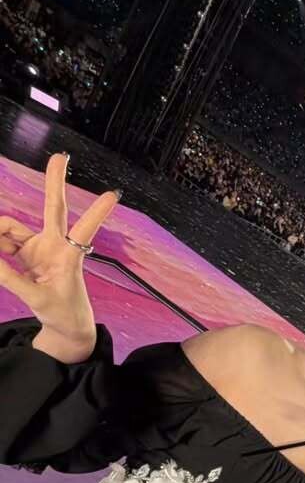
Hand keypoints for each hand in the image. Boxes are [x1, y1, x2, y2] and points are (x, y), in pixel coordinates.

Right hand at [0, 153, 118, 362]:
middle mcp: (54, 245)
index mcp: (68, 255)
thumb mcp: (37, 299)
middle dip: (55, 182)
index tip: (114, 195)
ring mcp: (38, 248)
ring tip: (1, 253)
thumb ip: (10, 278)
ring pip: (9, 229)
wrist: (64, 326)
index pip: (83, 229)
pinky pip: (2, 244)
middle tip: (60, 156)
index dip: (96, 213)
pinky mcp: (25, 254)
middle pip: (53, 207)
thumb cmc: (62, 313)